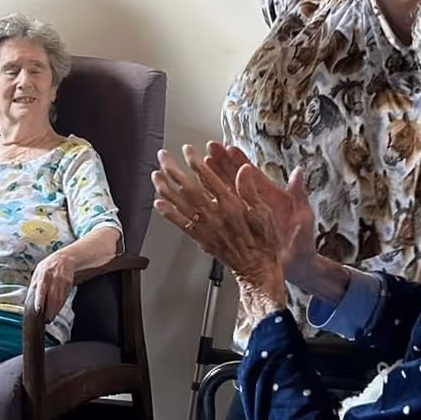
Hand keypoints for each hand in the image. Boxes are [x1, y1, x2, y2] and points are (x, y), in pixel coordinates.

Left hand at [28, 250, 74, 322]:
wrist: (64, 259)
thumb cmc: (48, 267)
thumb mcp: (38, 273)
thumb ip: (34, 285)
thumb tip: (29, 299)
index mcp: (43, 275)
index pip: (41, 289)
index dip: (39, 299)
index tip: (38, 309)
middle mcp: (53, 278)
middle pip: (52, 297)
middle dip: (49, 310)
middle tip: (46, 319)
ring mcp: (62, 282)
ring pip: (59, 299)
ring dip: (55, 310)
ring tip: (50, 317)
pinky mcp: (68, 285)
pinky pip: (64, 298)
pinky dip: (60, 305)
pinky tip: (56, 309)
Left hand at [152, 144, 285, 298]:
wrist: (256, 268)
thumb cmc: (262, 241)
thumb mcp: (264, 213)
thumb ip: (251, 191)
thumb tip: (244, 170)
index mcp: (231, 206)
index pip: (208, 179)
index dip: (195, 163)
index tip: (187, 151)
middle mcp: (215, 216)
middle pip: (189, 188)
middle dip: (174, 170)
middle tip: (163, 156)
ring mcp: (205, 228)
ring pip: (180, 204)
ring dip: (165, 188)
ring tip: (155, 175)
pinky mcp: (200, 239)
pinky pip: (180, 224)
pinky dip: (168, 213)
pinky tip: (159, 203)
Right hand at [201, 143, 314, 284]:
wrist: (297, 266)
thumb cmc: (302, 242)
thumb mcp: (303, 215)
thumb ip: (299, 193)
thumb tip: (299, 170)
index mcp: (270, 196)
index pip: (251, 173)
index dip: (239, 160)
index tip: (228, 148)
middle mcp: (255, 203)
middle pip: (235, 178)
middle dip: (221, 163)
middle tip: (209, 150)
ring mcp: (247, 215)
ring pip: (226, 193)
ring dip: (214, 179)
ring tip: (201, 166)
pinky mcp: (242, 229)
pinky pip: (224, 214)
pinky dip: (212, 205)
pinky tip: (201, 197)